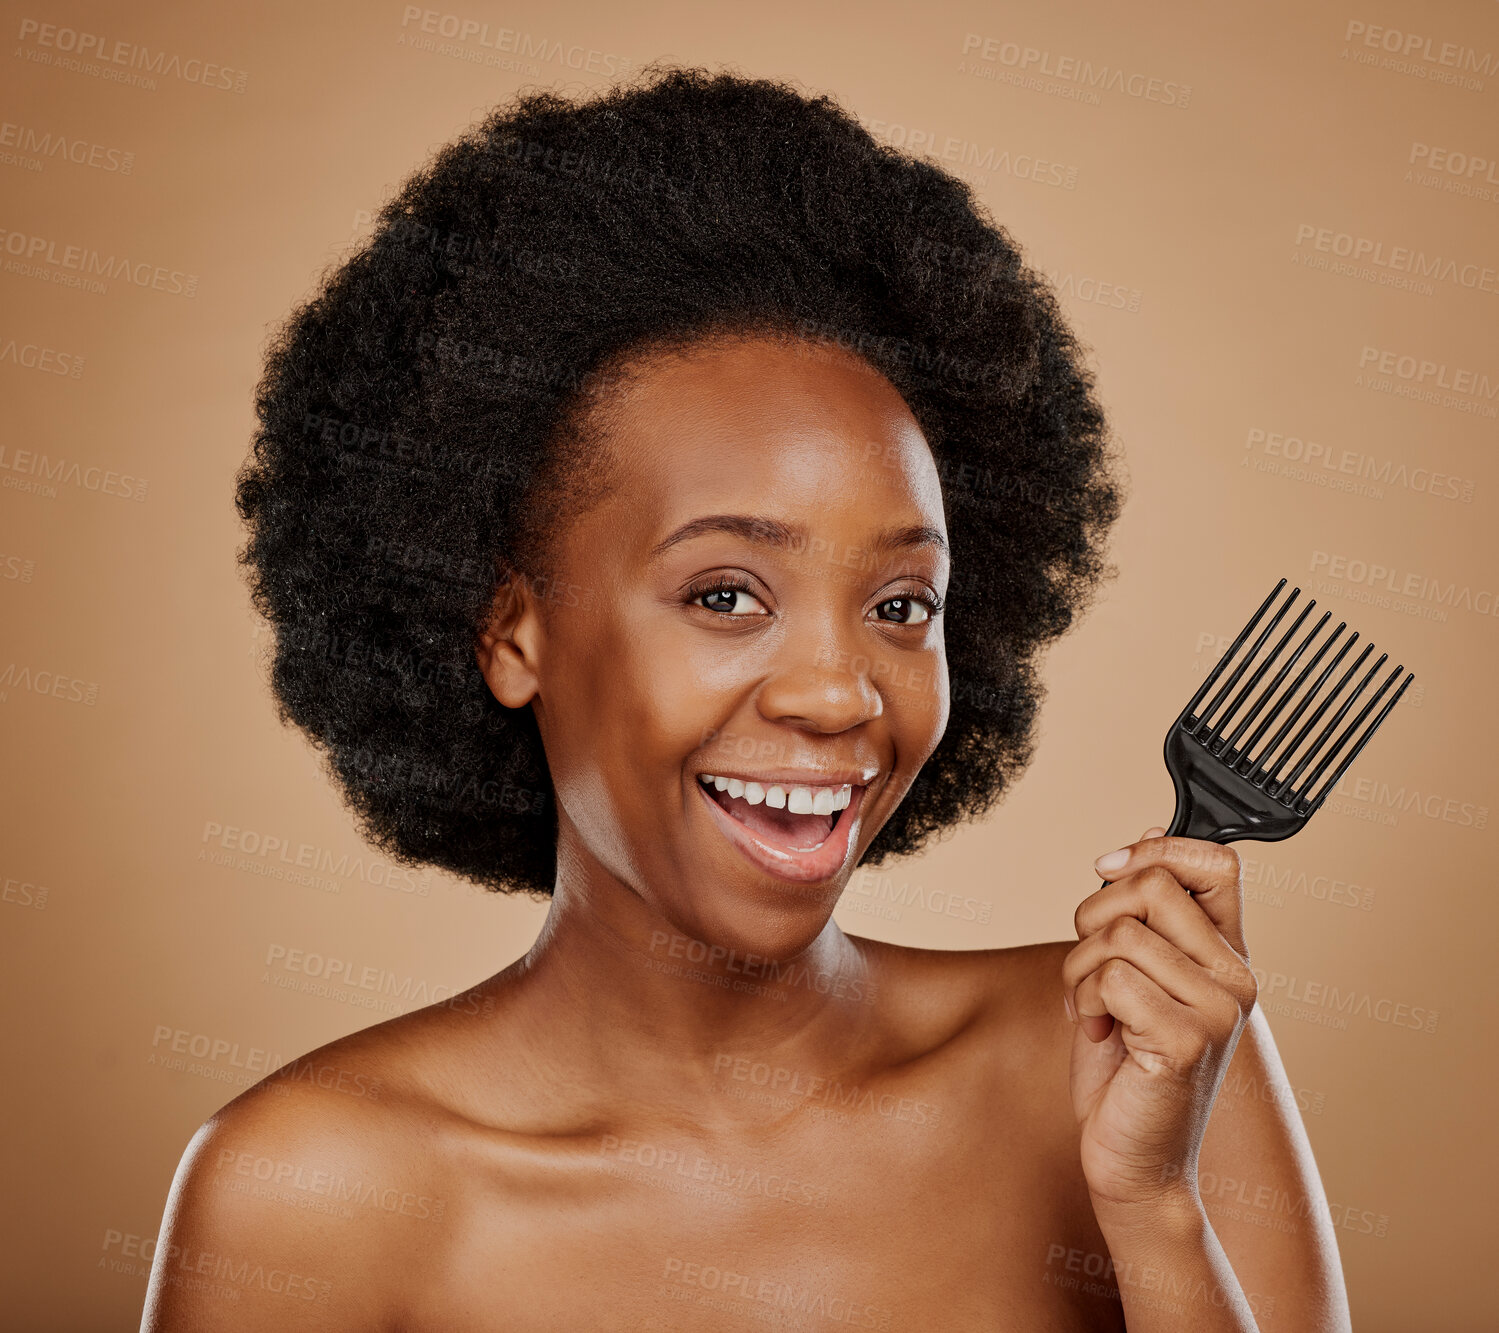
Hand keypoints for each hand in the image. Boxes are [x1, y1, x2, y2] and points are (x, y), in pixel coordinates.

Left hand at [1061, 826, 1257, 1214]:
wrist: (1135, 1160)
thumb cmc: (1126, 1071)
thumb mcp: (1131, 976)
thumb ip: (1144, 915)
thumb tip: (1147, 837)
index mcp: (1225, 955)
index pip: (1218, 863)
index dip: (1156, 853)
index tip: (1110, 872)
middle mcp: (1234, 978)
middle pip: (1151, 886)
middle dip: (1093, 918)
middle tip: (1091, 968)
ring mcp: (1217, 1010)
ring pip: (1119, 935)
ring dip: (1080, 972)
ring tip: (1096, 1012)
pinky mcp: (1187, 1040)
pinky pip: (1111, 979)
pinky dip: (1083, 1004)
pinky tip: (1101, 1036)